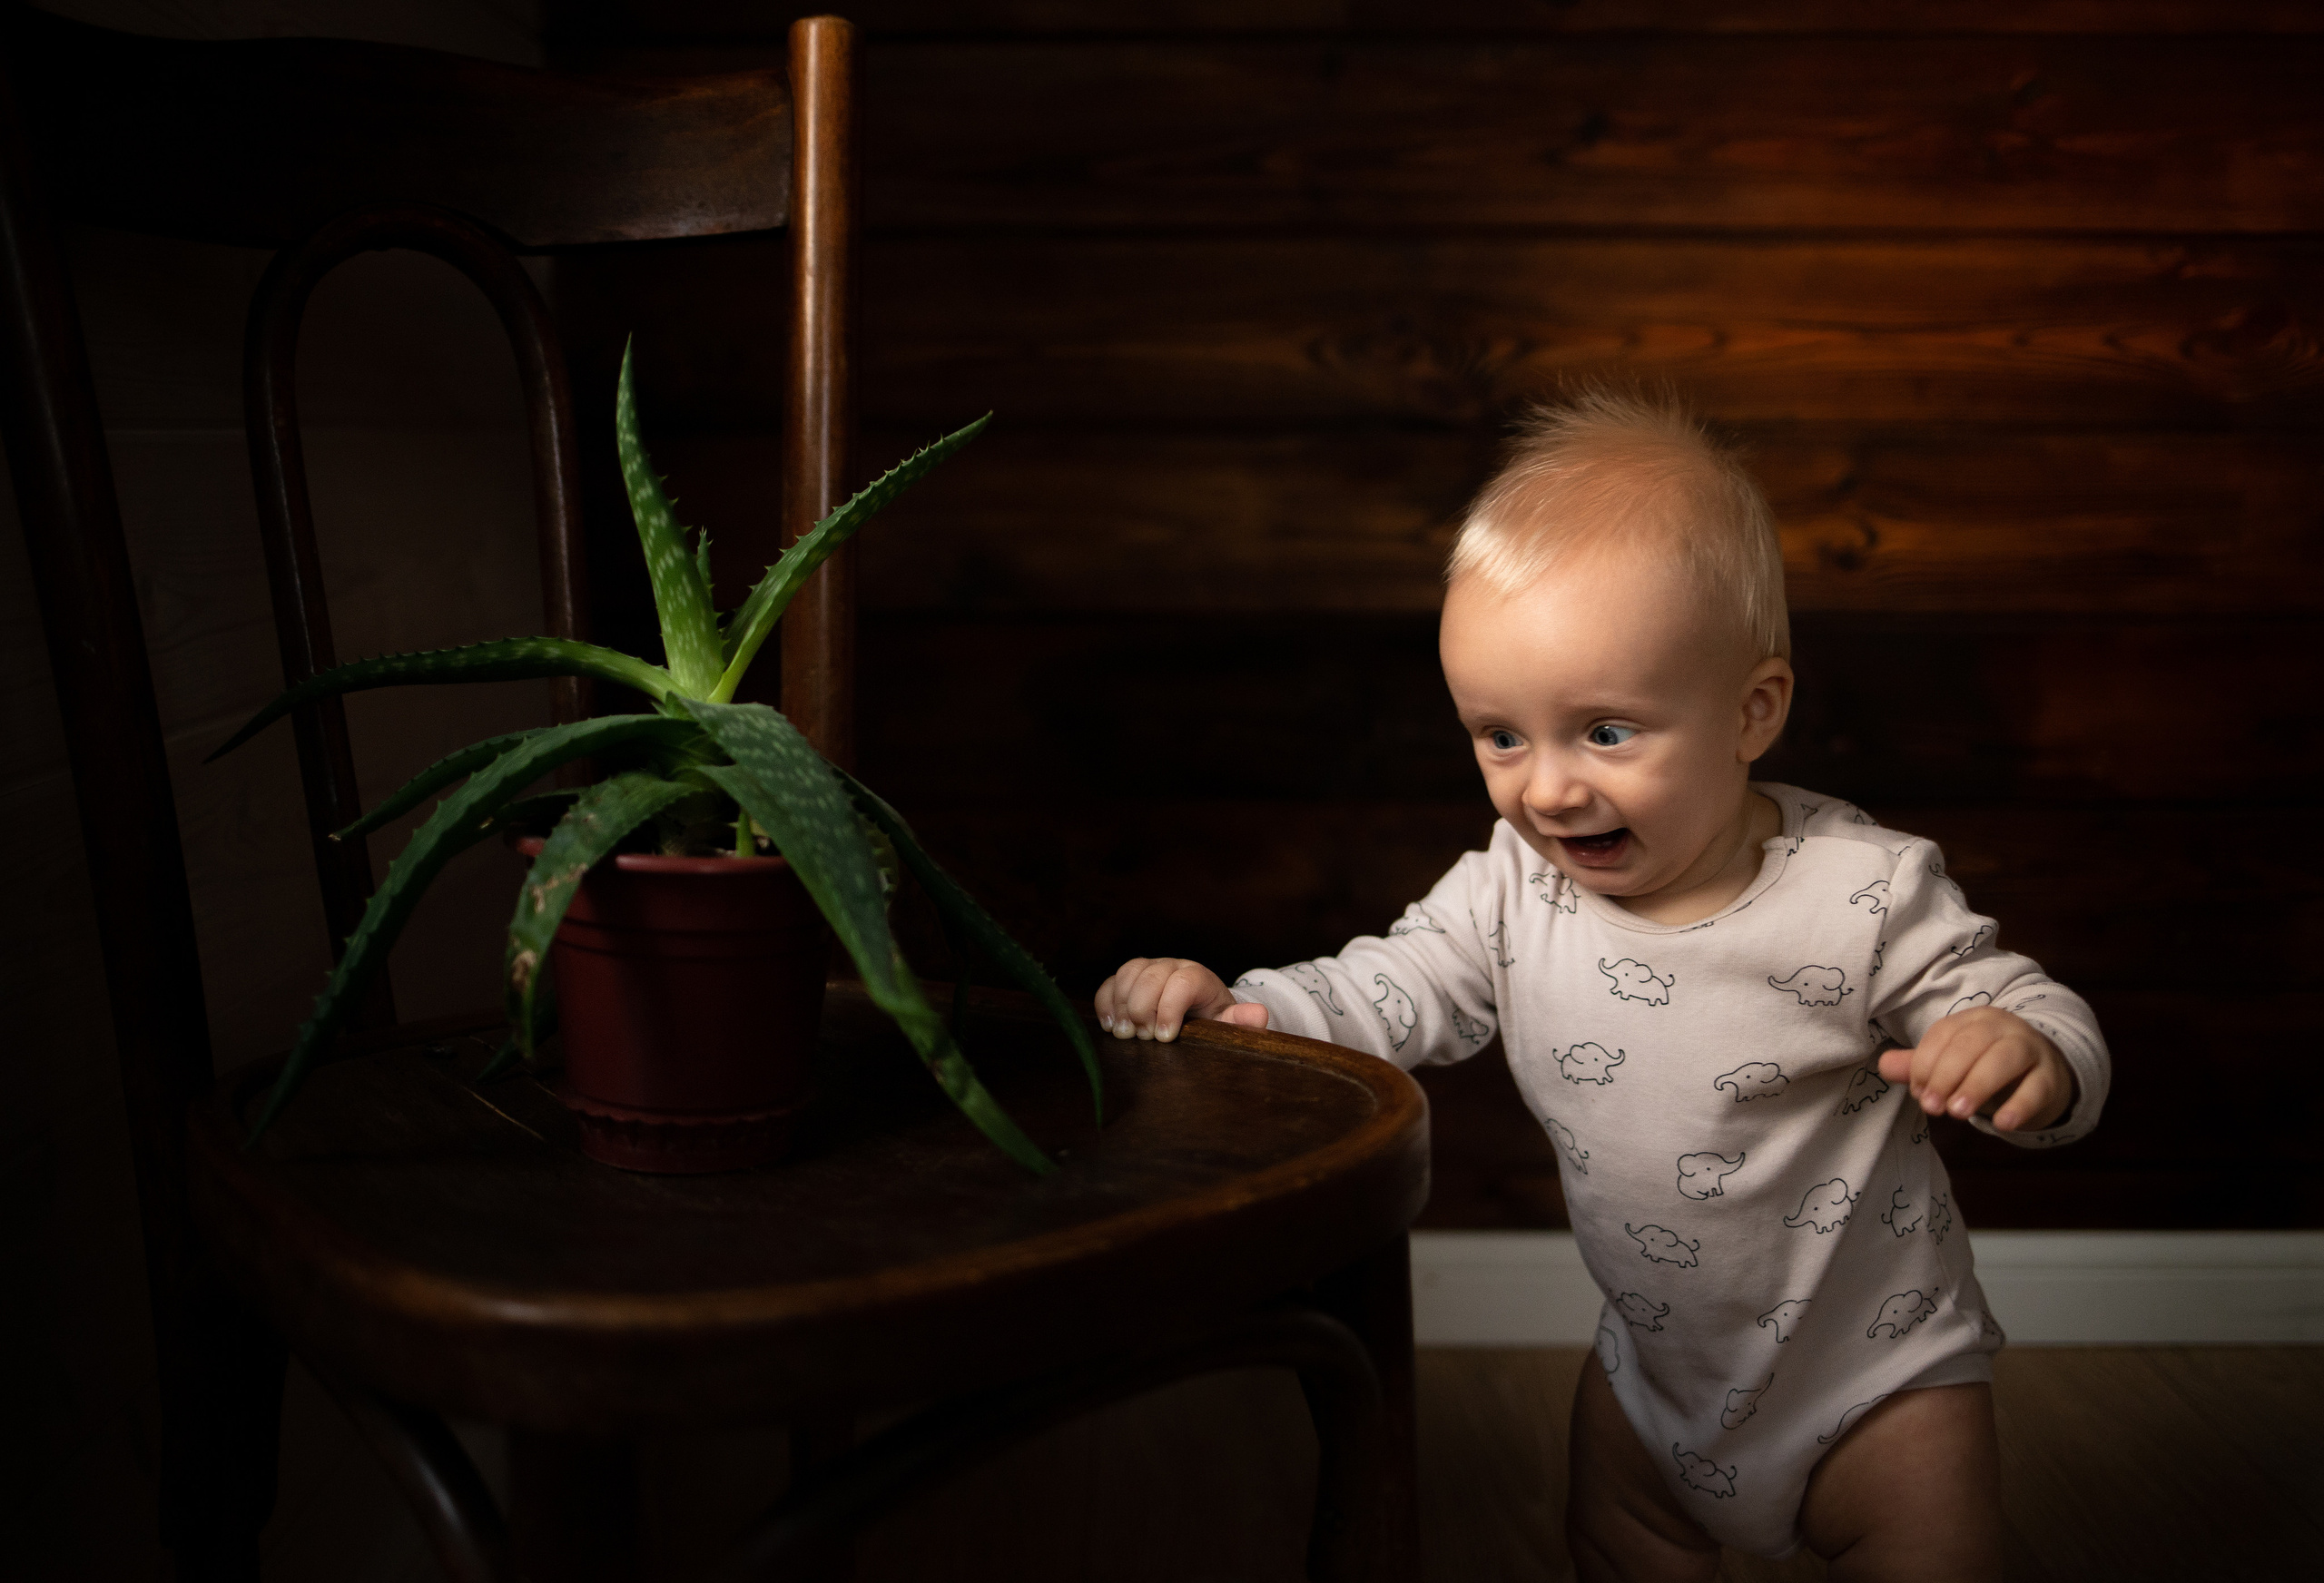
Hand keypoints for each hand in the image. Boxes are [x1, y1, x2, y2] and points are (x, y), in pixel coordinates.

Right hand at [1095, 957, 1270, 1041]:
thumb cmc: (1214, 1020)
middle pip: (1151, 976)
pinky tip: (1109, 1026)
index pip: (1183, 982)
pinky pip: (1111, 981)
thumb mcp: (1229, 1023)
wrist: (1200, 1011)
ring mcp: (1149, 969)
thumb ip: (1241, 1021)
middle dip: (1143, 1009)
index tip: (1164, 1038)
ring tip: (1125, 1035)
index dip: (1170, 1008)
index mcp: (1199, 977)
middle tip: (1143, 1039)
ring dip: (1121, 1005)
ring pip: (1129, 974)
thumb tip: (1258, 1015)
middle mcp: (1172, 966)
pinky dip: (1106, 1002)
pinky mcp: (1129, 979)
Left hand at [1877, 1008, 2072, 1132]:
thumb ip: (1919, 1066)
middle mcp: (2003, 1027)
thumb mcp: (1953, 1064)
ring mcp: (2031, 1049)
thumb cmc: (1987, 1068)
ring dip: (1977, 1086)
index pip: (1943, 1034)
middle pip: (1971, 1043)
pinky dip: (2020, 1106)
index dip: (1925, 1064)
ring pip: (2005, 1059)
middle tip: (1932, 1107)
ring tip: (1958, 1114)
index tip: (1918, 1093)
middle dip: (1946, 1076)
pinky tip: (2003, 1124)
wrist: (2044, 1075)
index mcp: (1973, 1019)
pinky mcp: (2051, 1076)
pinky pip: (2037, 1088)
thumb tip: (1883, 1066)